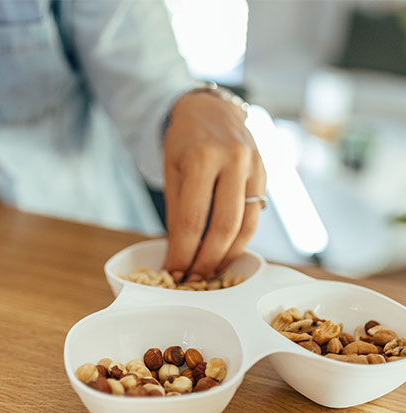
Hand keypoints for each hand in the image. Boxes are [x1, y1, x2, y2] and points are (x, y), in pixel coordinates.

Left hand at [162, 91, 265, 281]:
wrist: (210, 108)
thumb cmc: (184, 141)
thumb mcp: (171, 171)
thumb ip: (178, 211)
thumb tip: (178, 254)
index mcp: (202, 158)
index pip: (193, 220)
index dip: (183, 252)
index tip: (173, 271)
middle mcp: (234, 160)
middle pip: (224, 227)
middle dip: (206, 260)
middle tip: (191, 278)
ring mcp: (255, 166)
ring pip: (246, 226)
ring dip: (227, 256)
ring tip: (208, 272)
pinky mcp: (266, 173)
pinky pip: (256, 216)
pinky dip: (241, 239)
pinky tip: (225, 253)